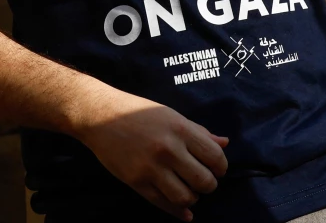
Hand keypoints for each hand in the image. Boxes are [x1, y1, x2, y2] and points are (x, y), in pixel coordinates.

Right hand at [72, 88, 228, 220]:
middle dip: (209, 185)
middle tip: (202, 181)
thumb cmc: (138, 112)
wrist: (100, 116)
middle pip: (204, 181)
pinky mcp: (137, 182)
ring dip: (193, 198)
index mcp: (180, 129)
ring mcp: (152, 168)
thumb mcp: (170, 115)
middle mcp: (168, 149)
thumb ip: (198, 131)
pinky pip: (164, 204)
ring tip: (189, 190)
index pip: (215, 157)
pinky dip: (178, 212)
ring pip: (186, 197)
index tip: (216, 168)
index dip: (220, 167)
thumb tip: (224, 143)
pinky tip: (185, 212)